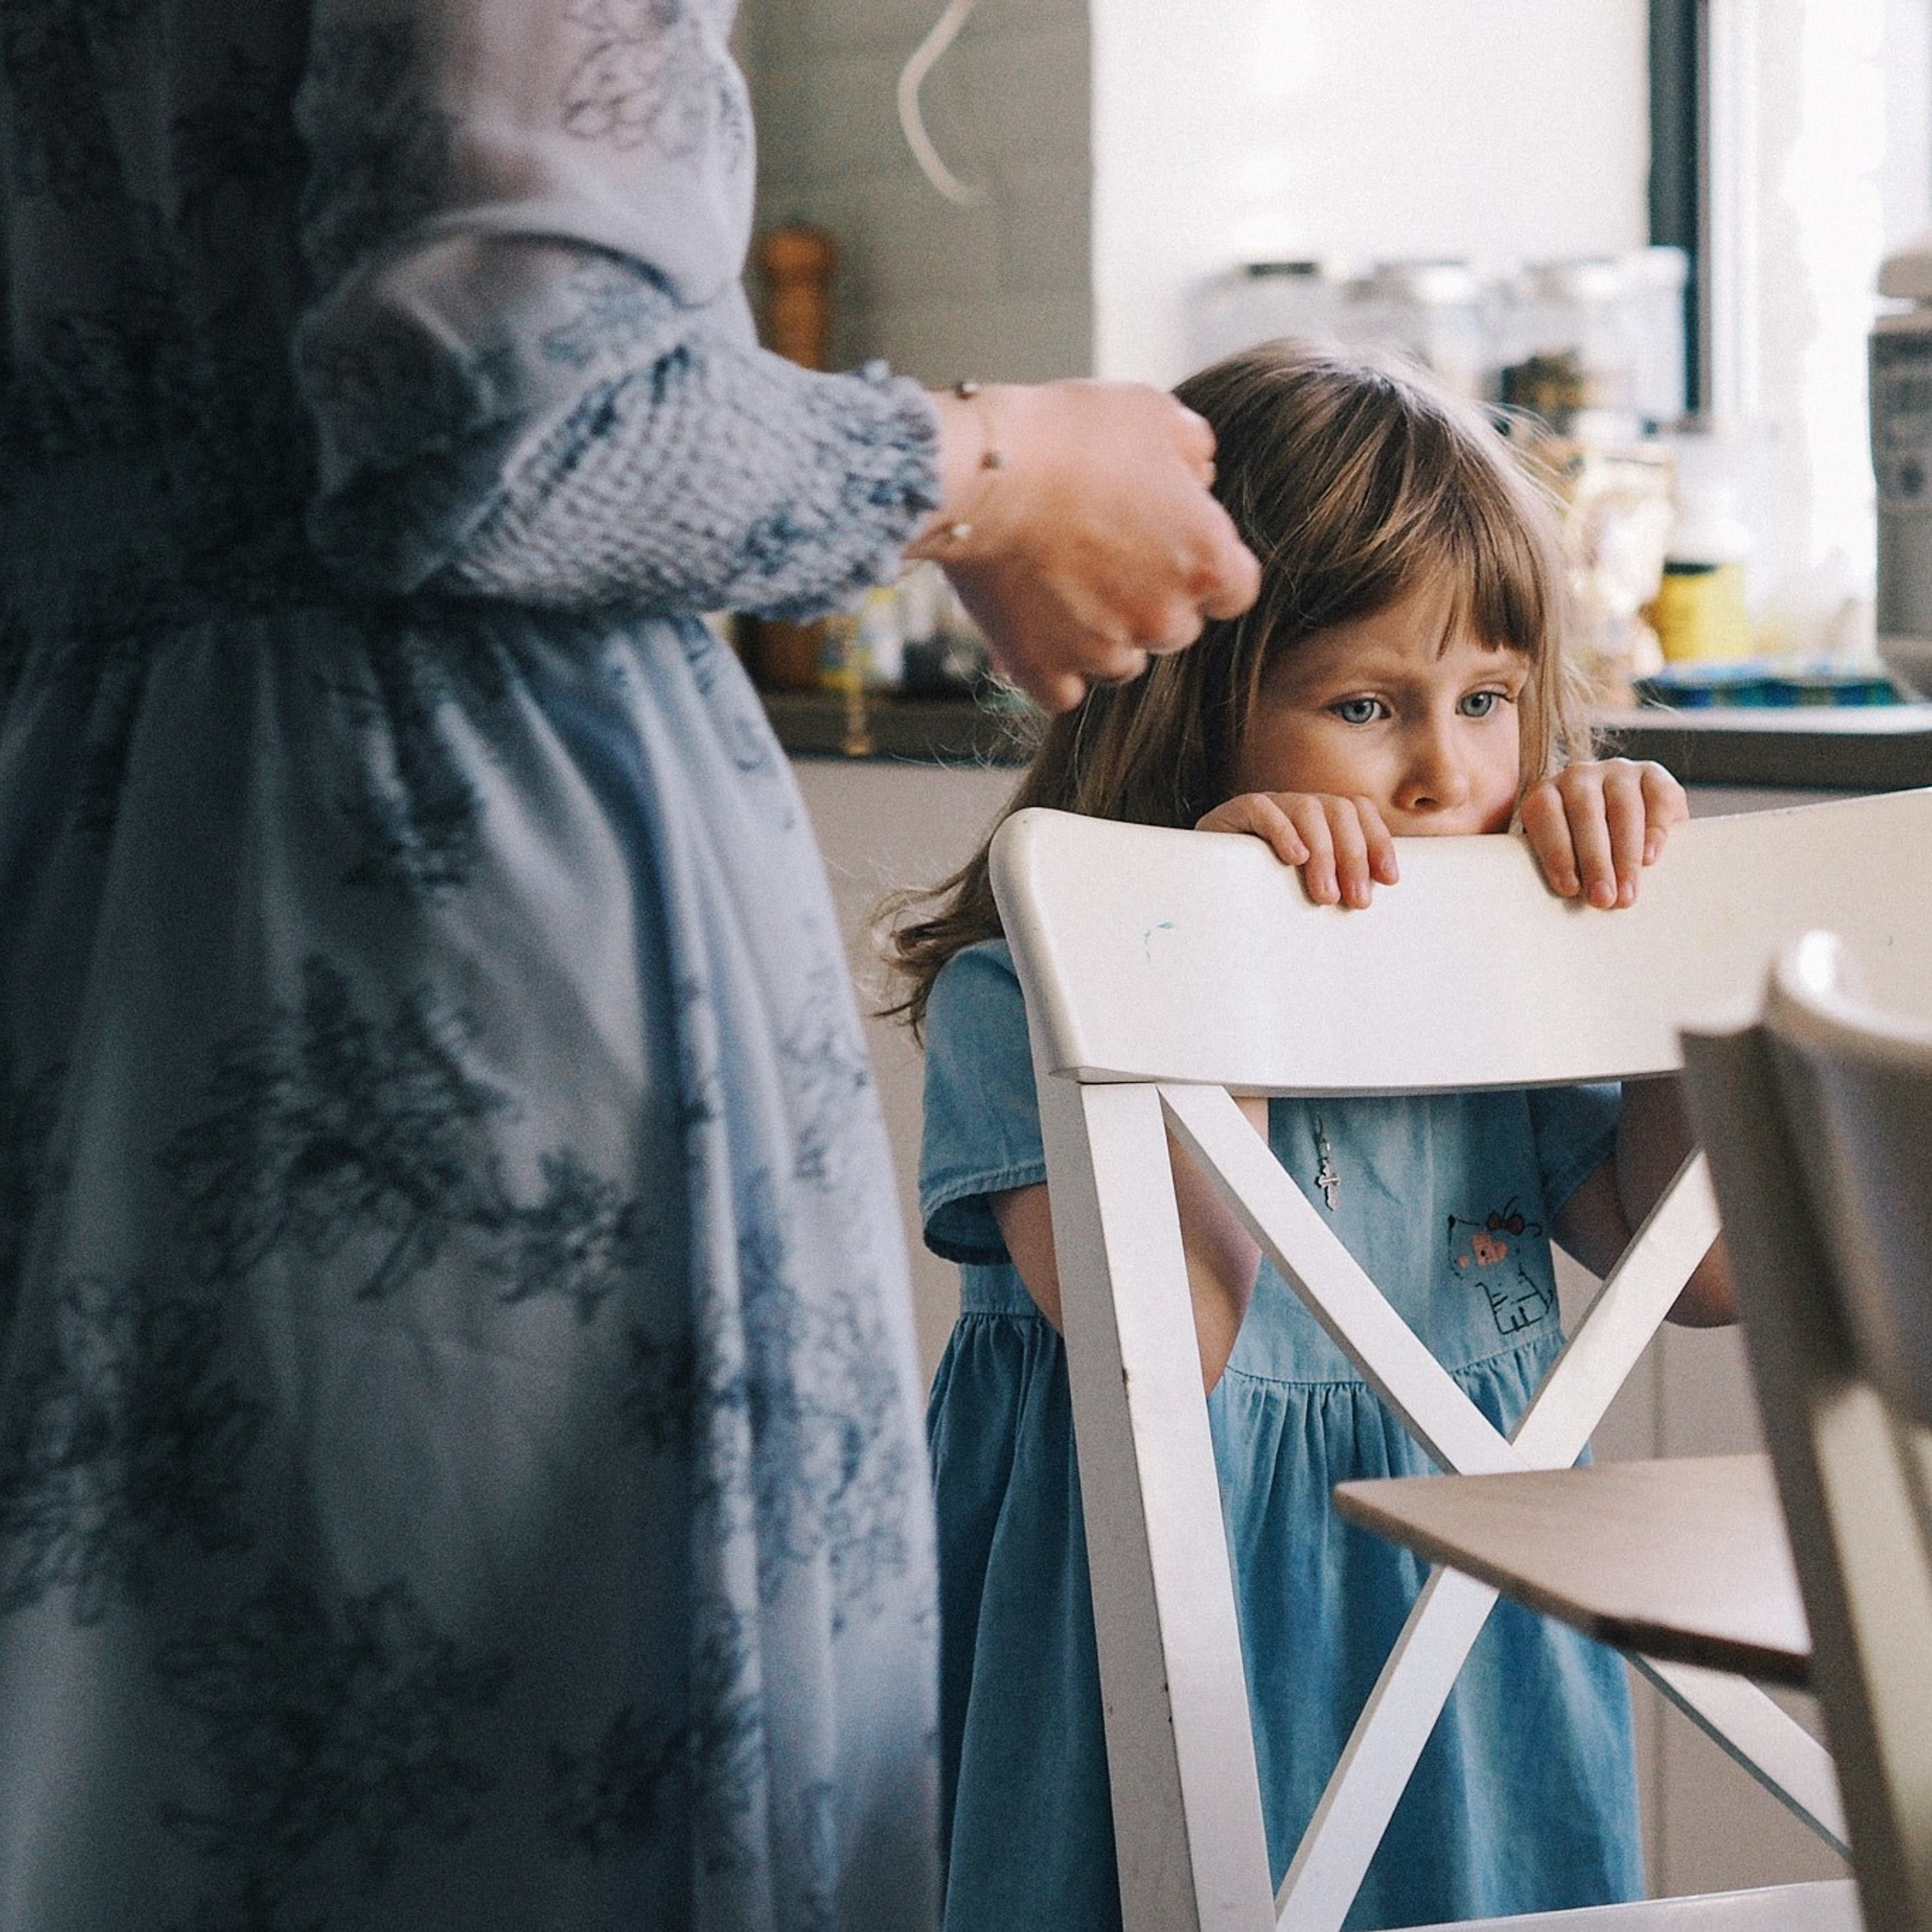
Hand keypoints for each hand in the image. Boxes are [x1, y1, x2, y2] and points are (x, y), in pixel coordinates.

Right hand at [909, 380, 1261, 711]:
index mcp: (1207, 562)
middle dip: (1150, 598)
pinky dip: (1051, 663)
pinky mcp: (1044, 672)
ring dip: (1102, 633)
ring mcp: (1103, 653)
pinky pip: (1063, 689)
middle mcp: (1164, 620)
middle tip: (1103, 553)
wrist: (981, 471)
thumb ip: (1195, 452)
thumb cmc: (1070, 434)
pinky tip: (1033, 620)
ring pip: (1121, 662)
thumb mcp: (1153, 414)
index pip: (1235, 590)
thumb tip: (1199, 476)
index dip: (1203, 566)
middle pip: (1176, 628)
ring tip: (1061, 580)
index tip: (1170, 544)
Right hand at [1194, 792, 1399, 907]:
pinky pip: (1263, 809)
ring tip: (1324, 895)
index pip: (1358, 810)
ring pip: (1308, 808)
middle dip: (1354, 856)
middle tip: (1354, 900)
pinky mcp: (1232, 813)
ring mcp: (1265, 806)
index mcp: (1318, 819)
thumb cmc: (1259, 899)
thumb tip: (1378, 892)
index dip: (1378, 841)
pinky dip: (1283, 831)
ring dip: (1324, 853)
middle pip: (1339, 809)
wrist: (1200, 896)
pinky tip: (1293, 858)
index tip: (1388, 879)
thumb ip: (1337, 883)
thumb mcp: (1305, 891)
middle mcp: (1294, 807)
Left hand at [1517, 758, 1687, 908]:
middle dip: (1595, 860)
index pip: (1545, 814)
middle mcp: (1579, 776)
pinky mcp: (1653, 774)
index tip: (1569, 889)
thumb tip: (1569, 899)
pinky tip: (1650, 858)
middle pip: (1586, 812)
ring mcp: (1617, 772)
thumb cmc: (1583, 850)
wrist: (1624, 825)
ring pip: (1623, 809)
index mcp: (1546, 793)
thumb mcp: (1565, 856)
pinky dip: (1654, 830)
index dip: (1556, 852)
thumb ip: (1563, 868)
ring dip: (1625, 855)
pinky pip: (1658, 799)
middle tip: (1603, 898)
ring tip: (1627, 893)